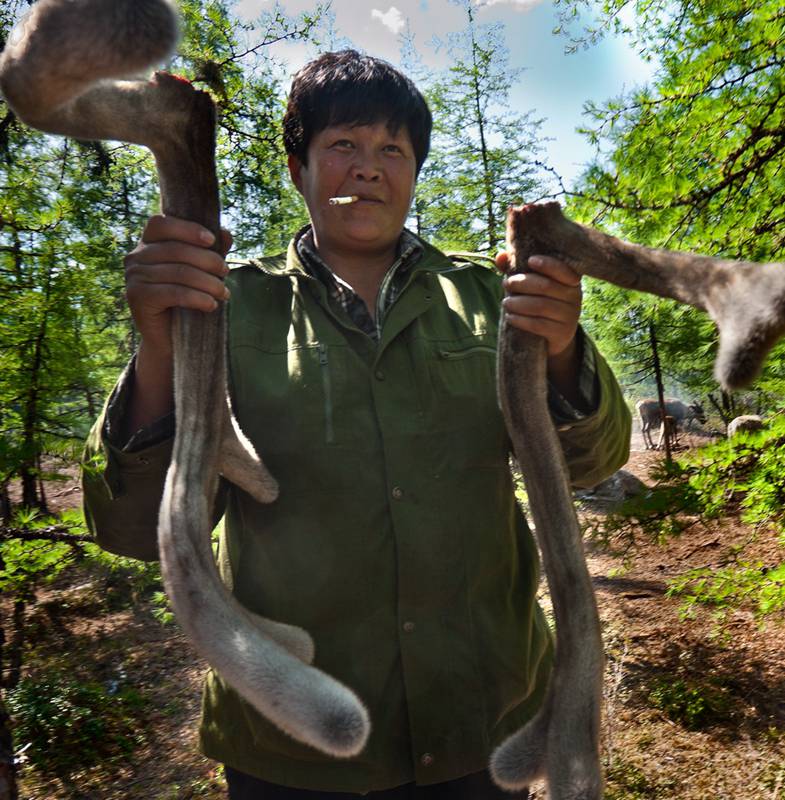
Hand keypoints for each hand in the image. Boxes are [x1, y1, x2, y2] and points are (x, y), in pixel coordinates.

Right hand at [124, 214, 232, 352]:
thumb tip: (226, 233)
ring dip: (209, 282)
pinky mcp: (137, 298)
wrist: (170, 340)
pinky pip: (174, 292)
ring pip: (179, 272)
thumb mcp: (201, 272)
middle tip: (226, 273)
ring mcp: (133, 277)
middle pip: (176, 249)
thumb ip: (211, 251)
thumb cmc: (186, 301)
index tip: (212, 240)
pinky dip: (198, 298)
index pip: (160, 223)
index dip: (187, 228)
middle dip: (208, 260)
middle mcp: (135, 257)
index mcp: (147, 244)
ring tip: (224, 293)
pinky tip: (212, 305)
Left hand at [495, 252, 581, 357]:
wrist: (555, 336)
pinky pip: (539, 325)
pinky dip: (521, 320)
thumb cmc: (541, 301)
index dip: (547, 264)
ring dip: (519, 303)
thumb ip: (517, 268)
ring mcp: (570, 316)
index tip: (530, 261)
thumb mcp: (533, 285)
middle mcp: (574, 296)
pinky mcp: (562, 333)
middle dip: (523, 283)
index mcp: (570, 280)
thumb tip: (501, 256)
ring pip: (541, 306)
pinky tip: (510, 317)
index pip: (563, 269)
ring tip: (505, 302)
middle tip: (506, 283)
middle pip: (546, 286)